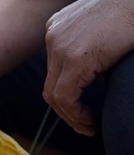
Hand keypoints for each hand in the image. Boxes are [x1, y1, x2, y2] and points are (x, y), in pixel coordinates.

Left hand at [43, 0, 133, 135]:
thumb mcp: (105, 28)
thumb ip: (93, 48)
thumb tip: (96, 74)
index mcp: (58, 27)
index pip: (54, 70)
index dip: (66, 95)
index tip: (83, 110)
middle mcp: (53, 35)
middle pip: (50, 83)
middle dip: (66, 109)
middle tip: (85, 124)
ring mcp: (60, 46)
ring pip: (54, 94)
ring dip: (70, 116)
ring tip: (88, 127)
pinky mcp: (74, 58)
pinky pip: (65, 96)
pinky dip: (76, 114)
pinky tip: (91, 122)